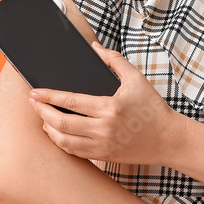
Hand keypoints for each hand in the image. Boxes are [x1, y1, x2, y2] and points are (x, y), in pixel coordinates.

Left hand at [28, 41, 182, 165]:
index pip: (70, 101)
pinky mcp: (104, 156)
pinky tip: (57, 132)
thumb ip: (114, 60)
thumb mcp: (136, 80)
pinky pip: (74, 152)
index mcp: (110, 107)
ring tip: (42, 118)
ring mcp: (102, 145)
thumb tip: (94, 47)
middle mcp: (104, 129)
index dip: (48, 96)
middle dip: (42, 112)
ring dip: (49, 129)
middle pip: (61, 123)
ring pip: (64, 141)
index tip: (34, 92)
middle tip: (34, 103)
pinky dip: (61, 142)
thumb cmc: (153, 109)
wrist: (169, 140)